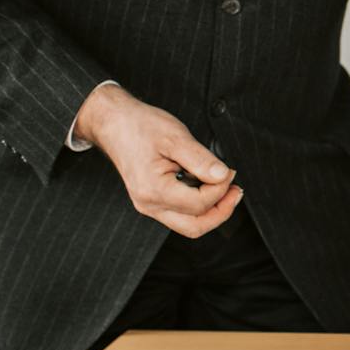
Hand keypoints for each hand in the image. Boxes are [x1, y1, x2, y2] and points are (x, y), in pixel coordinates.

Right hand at [73, 83, 240, 237]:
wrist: (114, 122)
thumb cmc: (140, 126)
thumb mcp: (175, 137)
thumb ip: (200, 159)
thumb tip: (222, 176)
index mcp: (153, 190)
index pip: (199, 204)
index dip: (221, 189)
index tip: (230, 171)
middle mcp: (149, 204)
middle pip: (194, 227)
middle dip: (221, 212)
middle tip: (236, 191)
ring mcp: (149, 204)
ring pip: (187, 224)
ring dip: (211, 211)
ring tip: (226, 189)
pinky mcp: (151, 200)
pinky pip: (180, 213)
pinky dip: (198, 205)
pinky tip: (207, 187)